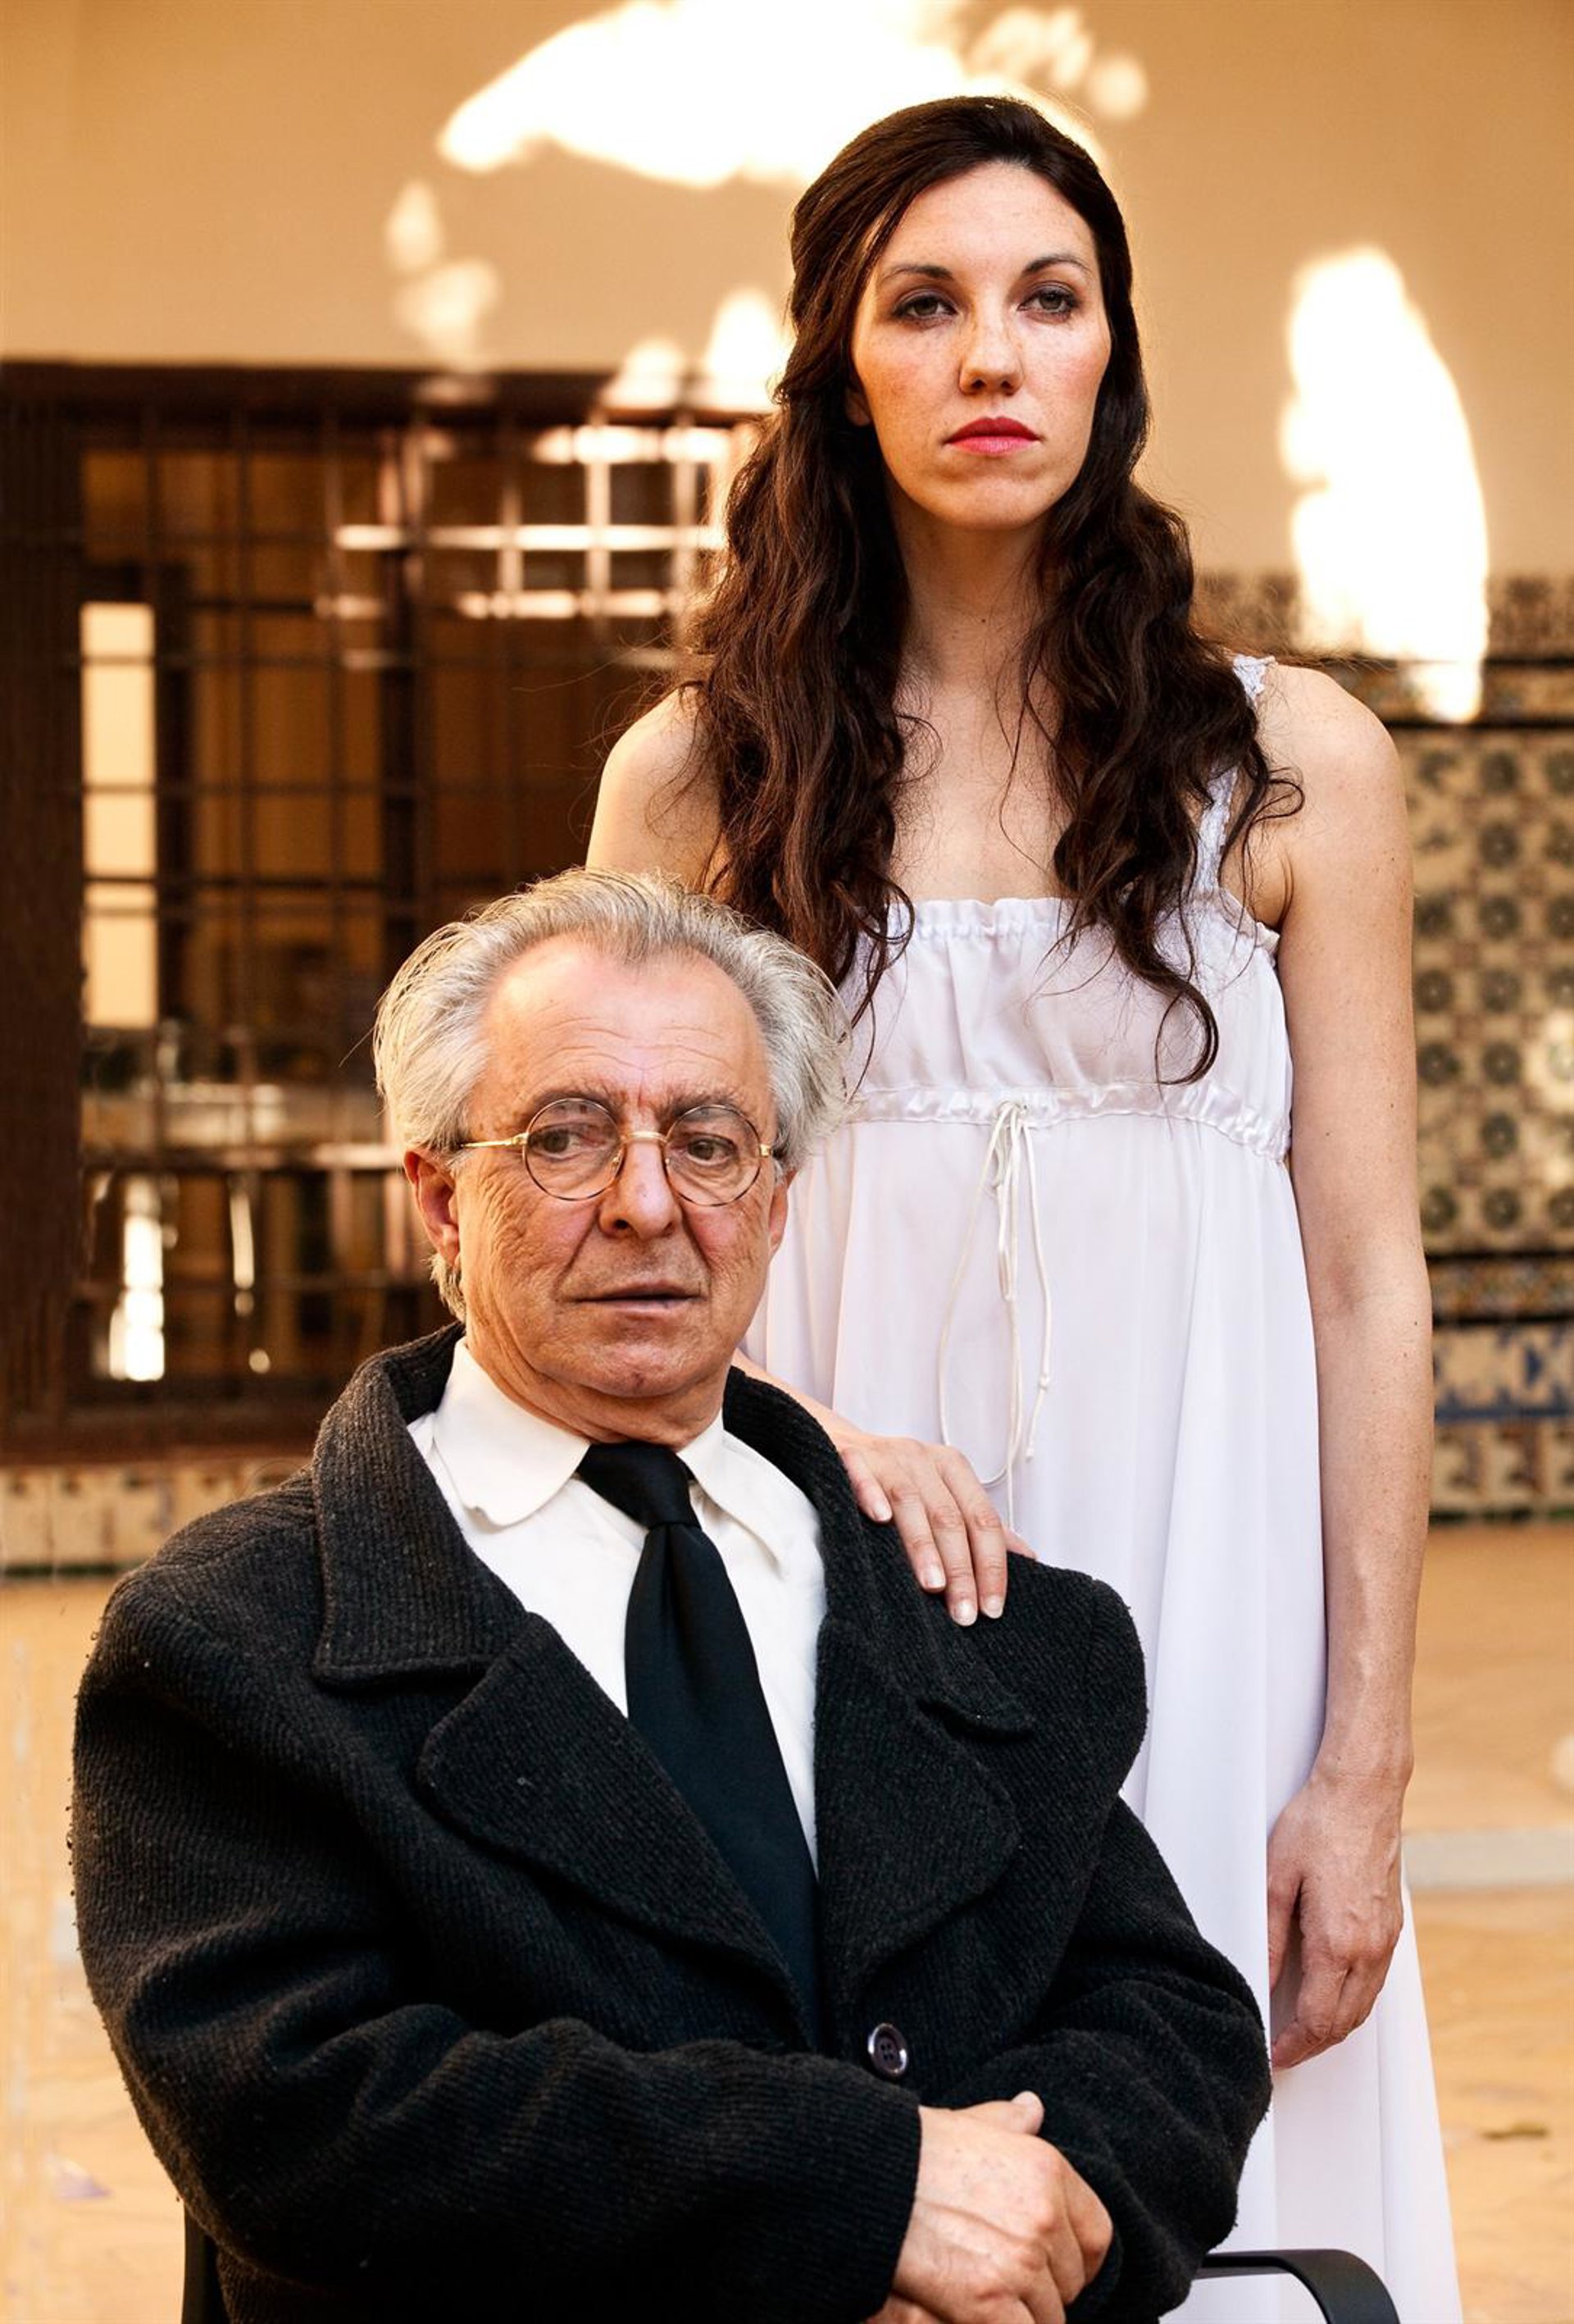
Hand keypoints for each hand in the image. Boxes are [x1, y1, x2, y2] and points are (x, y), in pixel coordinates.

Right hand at [829, 1423, 1026, 1623]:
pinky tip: (880, 1519)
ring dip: (923, 1545)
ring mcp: (887, 1457)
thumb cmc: (896, 1480)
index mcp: (952, 1469)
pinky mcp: (850, 1457)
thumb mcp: (942, 1495)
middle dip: (960, 1570)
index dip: (992, 1566)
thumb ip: (977, 1524)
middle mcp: (923, 1459)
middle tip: (963, 1613)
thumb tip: (1026, 1556)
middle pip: (950, 1518)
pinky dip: (872, 1495)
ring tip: (932, 1586)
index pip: (983, 1520)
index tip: (993, 1608)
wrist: (836, 1444)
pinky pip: (862, 1476)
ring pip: (911, 1503)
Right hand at [879, 2093, 1111, 2323]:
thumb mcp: (969, 2123)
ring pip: (1049, 2318)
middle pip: (1071, 2283)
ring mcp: (1019, 2261)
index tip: (1056, 2267)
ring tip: (987, 2298)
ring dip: (1021, 2316)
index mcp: (1047, 2170)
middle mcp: (1043, 2216)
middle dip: (1044, 2290)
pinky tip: (978, 2317)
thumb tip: (1033, 2109)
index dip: (1078, 2258)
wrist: (865, 2178)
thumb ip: (1009, 2123)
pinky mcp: (989, 2302)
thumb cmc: (911, 2151)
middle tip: (1006, 2283)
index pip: (1098, 2236)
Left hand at [1266, 1764, 1404, 2068]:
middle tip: (1283, 2052)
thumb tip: (1261, 1980)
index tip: (1273, 2055)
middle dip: (1313, 2045)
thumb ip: (1270, 1937)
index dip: (1293, 2046)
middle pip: (1343, 2022)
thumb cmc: (1317, 1825)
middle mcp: (1369, 1948)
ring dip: (1335, 2027)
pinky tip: (1332, 1997)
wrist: (1363, 1791)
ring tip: (1303, 2033)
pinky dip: (1353, 2002)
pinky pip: (1375, 1982)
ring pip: (1363, 2006)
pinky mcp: (1394, 1926)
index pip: (1316, 2019)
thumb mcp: (1276, 1878)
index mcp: (1337, 1942)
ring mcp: (1387, 1939)